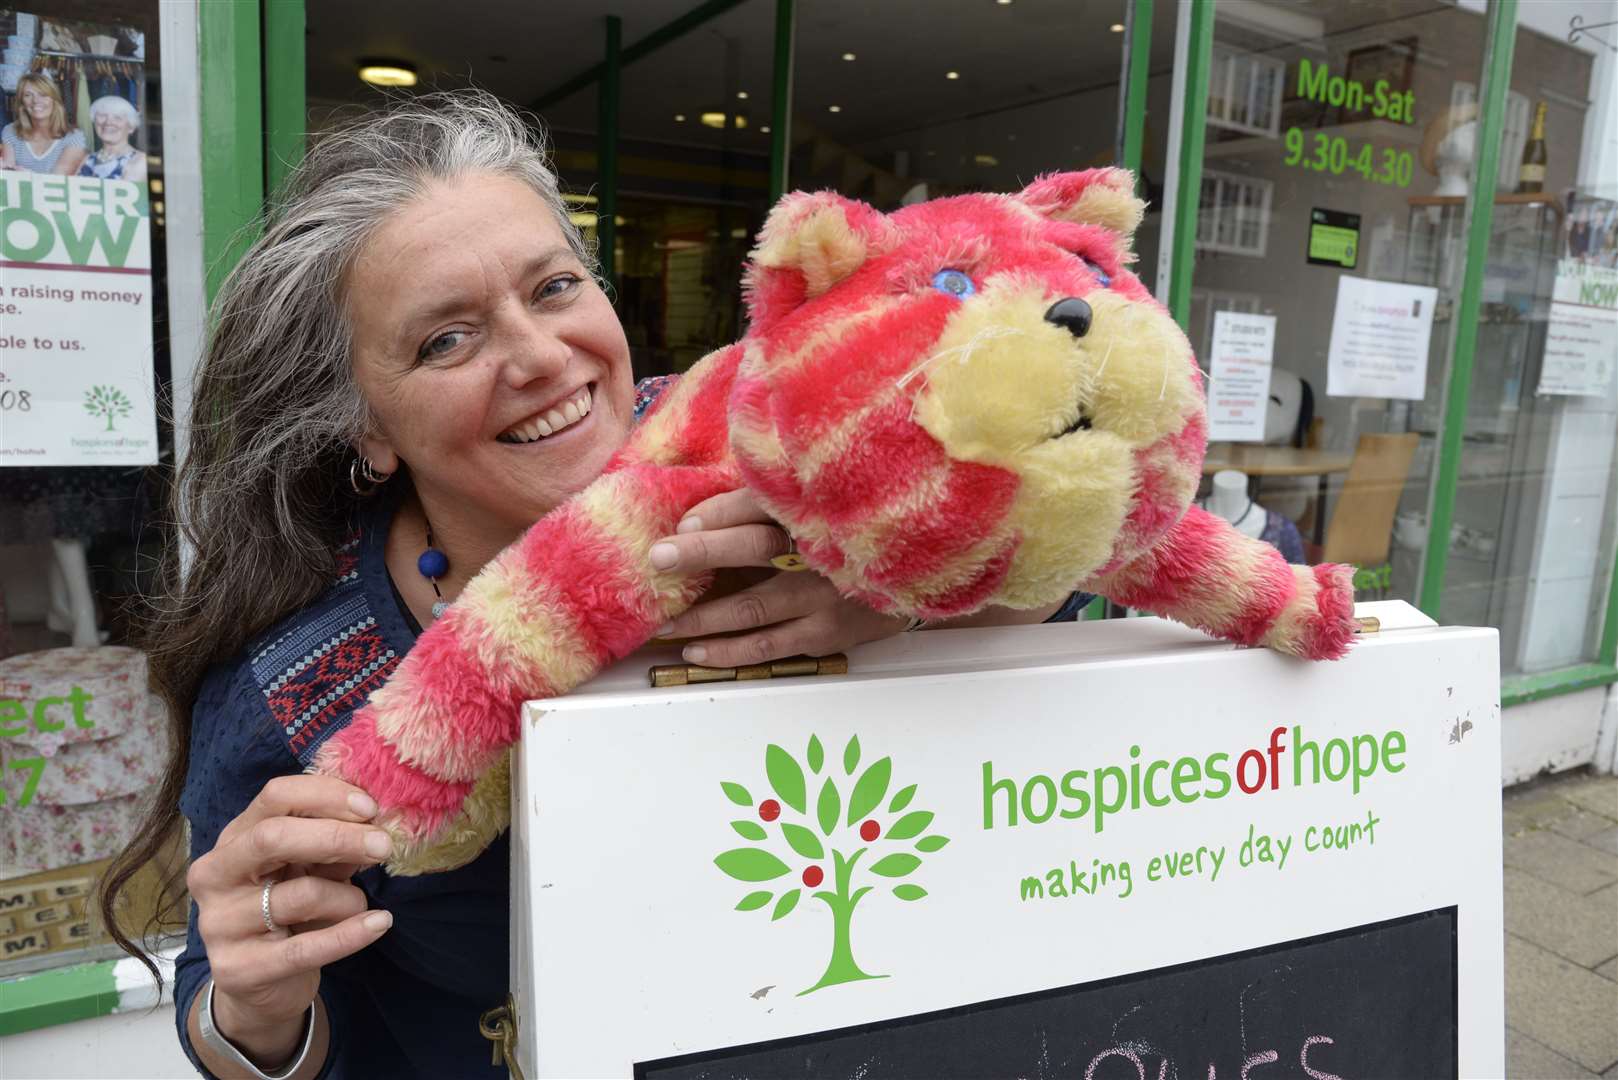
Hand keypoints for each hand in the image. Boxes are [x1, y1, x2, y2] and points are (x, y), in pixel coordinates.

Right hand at [186, 776, 392, 1066]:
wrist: (261, 984)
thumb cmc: (290, 911)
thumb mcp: (310, 869)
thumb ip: (332, 844)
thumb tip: (373, 820)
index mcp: (233, 838)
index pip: (275, 797)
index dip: (326, 796)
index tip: (370, 808)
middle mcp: (215, 875)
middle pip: (273, 837)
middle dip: (337, 837)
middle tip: (383, 845)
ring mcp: (219, 923)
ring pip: (300, 895)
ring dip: (348, 897)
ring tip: (360, 905)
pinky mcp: (238, 969)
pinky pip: (305, 948)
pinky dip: (350, 934)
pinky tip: (380, 922)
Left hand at [648, 490, 907, 666]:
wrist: (919, 576)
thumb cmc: (849, 537)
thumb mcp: (818, 507)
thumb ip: (764, 504)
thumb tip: (695, 519)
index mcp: (819, 510)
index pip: (761, 502)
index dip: (718, 512)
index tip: (682, 522)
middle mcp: (824, 552)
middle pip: (755, 546)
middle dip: (702, 553)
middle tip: (658, 558)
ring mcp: (827, 596)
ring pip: (754, 607)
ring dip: (703, 616)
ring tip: (664, 621)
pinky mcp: (829, 633)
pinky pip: (770, 647)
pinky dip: (729, 651)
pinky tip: (696, 652)